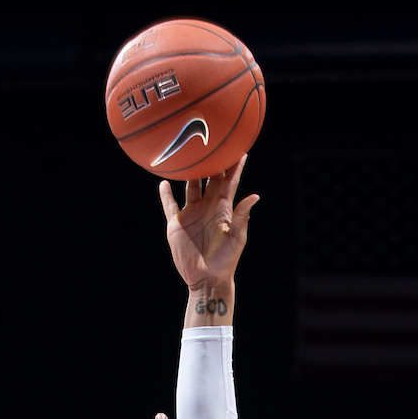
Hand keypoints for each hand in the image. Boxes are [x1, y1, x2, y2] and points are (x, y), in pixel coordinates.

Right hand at [159, 157, 257, 290]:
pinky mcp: (177, 224)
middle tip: (211, 140)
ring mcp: (192, 214)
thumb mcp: (236, 238)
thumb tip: (254, 196)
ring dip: (189, 172)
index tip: (239, 148)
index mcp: (223, 209)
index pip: (230, 182)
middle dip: (212, 161)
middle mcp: (207, 207)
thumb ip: (242, 216)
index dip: (234, 166)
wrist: (207, 278)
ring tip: (187, 153)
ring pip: (190, 187)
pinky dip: (166, 194)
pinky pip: (170, 205)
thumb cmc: (226, 261)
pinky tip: (163, 182)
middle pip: (209, 178)